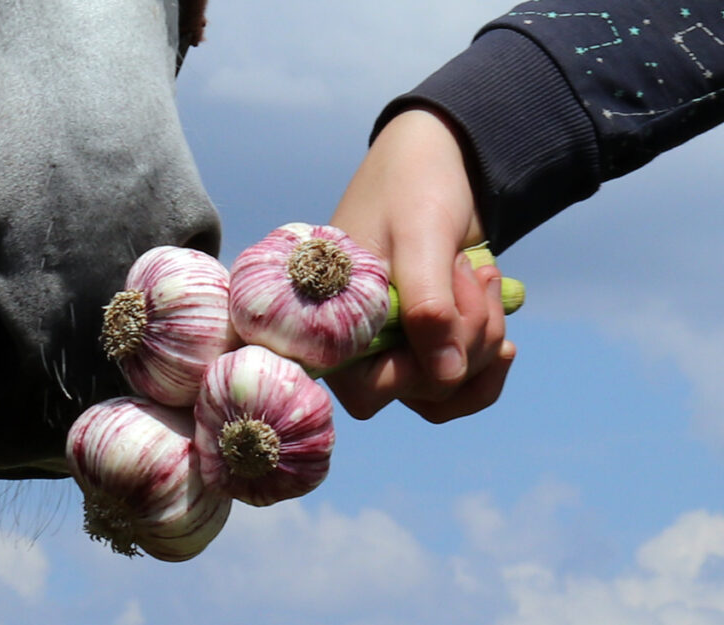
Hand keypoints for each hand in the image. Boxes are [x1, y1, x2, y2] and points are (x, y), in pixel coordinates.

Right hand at [326, 108, 515, 422]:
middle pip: (420, 390)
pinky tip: (505, 333)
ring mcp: (392, 347)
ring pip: (445, 391)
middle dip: (466, 337)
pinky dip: (489, 362)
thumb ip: (428, 306)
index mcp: (331, 320)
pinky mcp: (424, 344)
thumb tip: (445, 377)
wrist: (437, 157)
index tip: (443, 305)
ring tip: (485, 282)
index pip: (368, 389)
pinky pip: (460, 385)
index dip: (416, 367)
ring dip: (482, 346)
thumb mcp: (419, 237)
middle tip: (472, 273)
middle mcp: (356, 344)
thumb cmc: (412, 185)